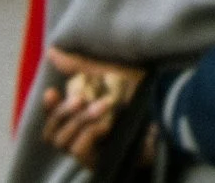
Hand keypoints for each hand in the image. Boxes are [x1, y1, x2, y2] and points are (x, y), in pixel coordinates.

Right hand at [40, 46, 148, 167]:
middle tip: (81, 97)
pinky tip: (107, 123)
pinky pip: (79, 149)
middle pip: (51, 133)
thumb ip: (79, 66)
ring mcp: (89, 152)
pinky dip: (90, 132)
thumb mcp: (107, 73)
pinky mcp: (99, 162)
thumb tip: (52, 51)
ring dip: (80, 120)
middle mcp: (79, 137)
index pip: (51, 119)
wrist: (166, 111)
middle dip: (61, 113)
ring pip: (62, 141)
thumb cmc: (136, 92)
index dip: (47, 107)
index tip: (52, 91)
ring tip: (104, 105)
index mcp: (79, 117)